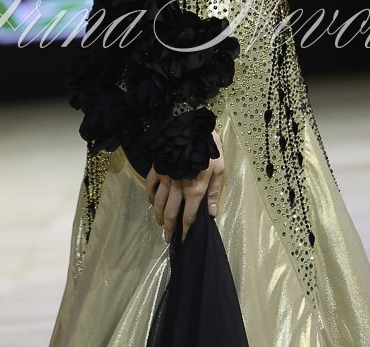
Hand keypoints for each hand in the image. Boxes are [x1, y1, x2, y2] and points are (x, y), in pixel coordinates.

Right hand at [146, 129, 225, 243]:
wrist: (192, 128)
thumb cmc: (209, 149)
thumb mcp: (219, 169)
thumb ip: (215, 192)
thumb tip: (211, 214)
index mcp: (195, 190)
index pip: (189, 217)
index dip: (186, 231)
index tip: (184, 241)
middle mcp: (178, 188)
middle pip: (170, 213)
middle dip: (169, 228)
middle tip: (168, 238)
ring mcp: (166, 178)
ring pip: (158, 202)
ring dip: (158, 215)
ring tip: (160, 223)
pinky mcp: (158, 168)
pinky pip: (150, 184)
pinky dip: (149, 195)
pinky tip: (151, 201)